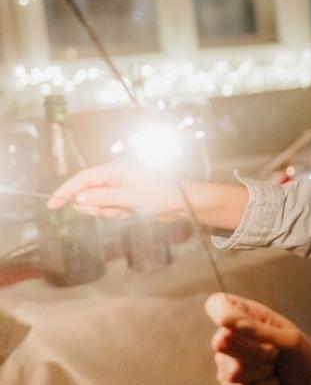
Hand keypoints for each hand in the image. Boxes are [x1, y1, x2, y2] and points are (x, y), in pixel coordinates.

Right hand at [46, 162, 181, 220]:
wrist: (184, 203)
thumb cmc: (163, 195)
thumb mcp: (132, 198)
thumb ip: (104, 198)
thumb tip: (79, 198)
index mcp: (116, 170)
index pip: (83, 179)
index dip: (66, 190)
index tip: (51, 204)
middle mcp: (115, 177)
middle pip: (88, 193)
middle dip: (96, 206)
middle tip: (114, 209)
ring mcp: (120, 188)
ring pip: (98, 204)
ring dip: (109, 212)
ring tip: (129, 210)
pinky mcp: (125, 199)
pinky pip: (110, 210)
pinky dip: (117, 214)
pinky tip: (132, 212)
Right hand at [205, 293, 310, 384]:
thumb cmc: (303, 358)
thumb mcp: (289, 340)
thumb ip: (257, 332)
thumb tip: (224, 322)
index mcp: (247, 314)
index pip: (218, 304)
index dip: (220, 313)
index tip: (230, 322)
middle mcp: (232, 336)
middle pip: (223, 342)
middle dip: (256, 352)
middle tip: (275, 353)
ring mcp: (227, 361)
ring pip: (232, 370)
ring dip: (261, 372)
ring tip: (274, 368)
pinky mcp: (229, 384)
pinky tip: (270, 383)